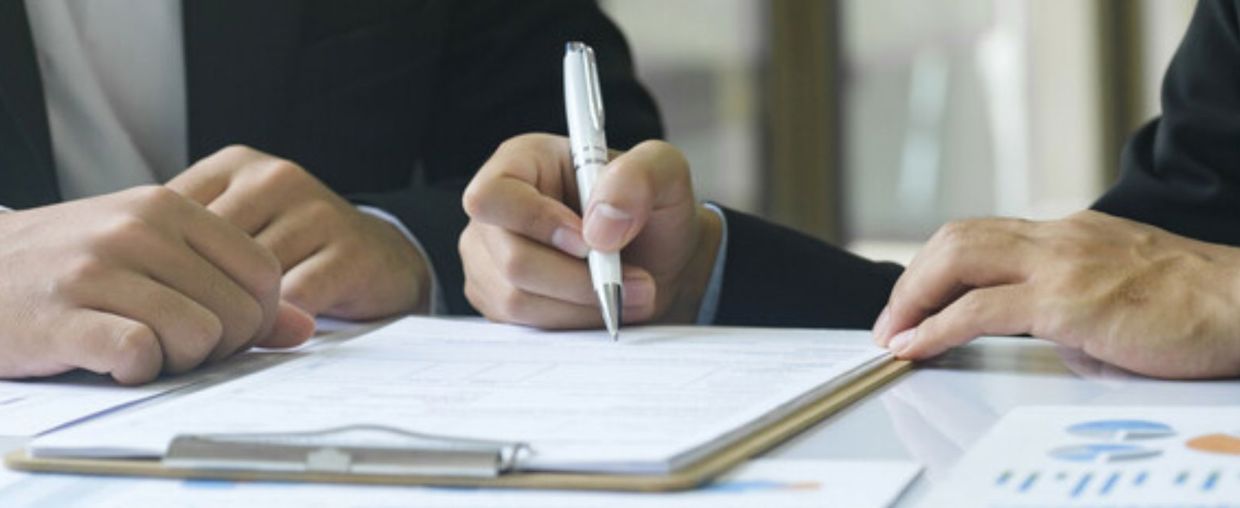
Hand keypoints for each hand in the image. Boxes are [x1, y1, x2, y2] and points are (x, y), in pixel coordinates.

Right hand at [0, 187, 313, 384]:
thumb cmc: (70, 268)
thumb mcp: (151, 256)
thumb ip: (230, 285)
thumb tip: (305, 328)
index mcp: (168, 206)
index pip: (265, 273)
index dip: (255, 316)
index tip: (216, 326)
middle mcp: (137, 229)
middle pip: (239, 314)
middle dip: (217, 346)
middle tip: (170, 342)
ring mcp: (98, 270)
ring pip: (199, 337)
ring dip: (177, 361)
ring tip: (139, 347)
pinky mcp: (63, 316)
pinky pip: (140, 355)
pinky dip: (135, 371)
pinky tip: (110, 359)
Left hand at [167, 146, 430, 319]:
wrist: (383, 259)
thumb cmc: (292, 249)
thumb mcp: (237, 225)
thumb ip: (184, 238)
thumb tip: (117, 275)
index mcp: (236, 164)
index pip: (172, 217)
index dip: (161, 268)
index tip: (157, 304)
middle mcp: (276, 177)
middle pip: (208, 249)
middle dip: (197, 296)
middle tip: (187, 333)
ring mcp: (317, 210)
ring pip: (250, 278)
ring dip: (236, 317)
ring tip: (226, 341)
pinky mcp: (350, 251)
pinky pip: (295, 299)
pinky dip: (275, 326)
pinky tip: (269, 338)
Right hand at [459, 134, 721, 327]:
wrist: (658, 260)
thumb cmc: (652, 209)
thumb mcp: (666, 172)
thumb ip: (639, 177)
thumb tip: (598, 228)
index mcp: (520, 164)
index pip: (492, 197)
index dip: (536, 222)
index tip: (589, 242)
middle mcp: (495, 214)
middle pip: (512, 261)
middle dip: (580, 280)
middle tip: (634, 280)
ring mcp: (490, 262)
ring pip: (518, 301)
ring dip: (583, 305)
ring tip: (629, 293)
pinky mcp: (500, 302)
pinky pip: (526, 326)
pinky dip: (574, 322)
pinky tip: (603, 305)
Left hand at [873, 210, 1239, 378]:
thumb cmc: (1197, 306)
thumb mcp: (1120, 292)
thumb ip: (1072, 304)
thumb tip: (1044, 333)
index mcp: (1069, 235)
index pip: (981, 236)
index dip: (936, 266)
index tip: (913, 297)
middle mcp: (1058, 239)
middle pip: (957, 239)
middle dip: (912, 279)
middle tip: (891, 319)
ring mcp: (1061, 265)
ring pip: (958, 260)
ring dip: (913, 298)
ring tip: (894, 333)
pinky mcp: (1067, 302)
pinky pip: (979, 310)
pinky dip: (936, 327)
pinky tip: (916, 345)